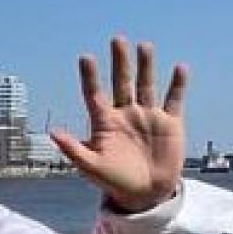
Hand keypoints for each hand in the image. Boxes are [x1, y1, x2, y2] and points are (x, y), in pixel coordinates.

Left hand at [50, 37, 187, 212]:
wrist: (144, 194)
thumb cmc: (113, 182)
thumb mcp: (91, 167)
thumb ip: (73, 150)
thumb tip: (52, 133)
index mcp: (104, 123)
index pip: (94, 94)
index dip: (89, 77)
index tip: (85, 57)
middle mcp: (125, 114)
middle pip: (121, 82)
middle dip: (120, 62)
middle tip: (117, 39)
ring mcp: (147, 115)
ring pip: (146, 85)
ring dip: (146, 66)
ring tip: (144, 46)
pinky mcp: (170, 122)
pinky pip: (174, 99)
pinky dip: (178, 84)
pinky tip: (179, 68)